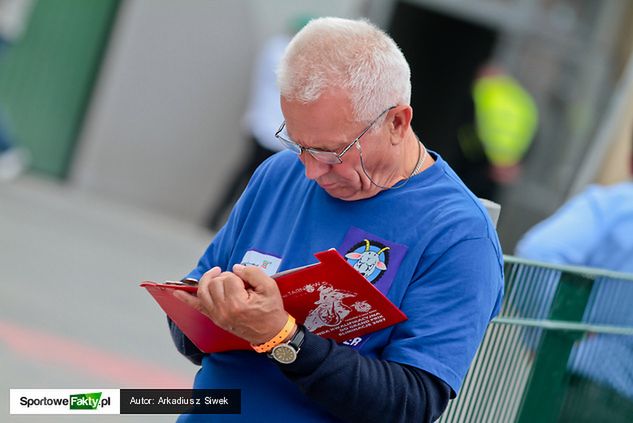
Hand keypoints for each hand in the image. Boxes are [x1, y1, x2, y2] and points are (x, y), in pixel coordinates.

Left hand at [173, 264, 288, 344]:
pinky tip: (176, 291)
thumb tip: (236, 268)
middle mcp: (223, 311)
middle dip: (225, 277)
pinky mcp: (215, 318)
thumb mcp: (270, 287)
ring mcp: (217, 316)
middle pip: (214, 283)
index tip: (248, 283)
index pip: (228, 278)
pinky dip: (185, 298)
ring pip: (203, 291)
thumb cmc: (271, 310)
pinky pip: (196, 306)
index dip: (239, 276)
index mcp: (237, 303)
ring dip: (208, 280)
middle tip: (239, 283)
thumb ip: (252, 272)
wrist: (271, 333)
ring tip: (217, 275)